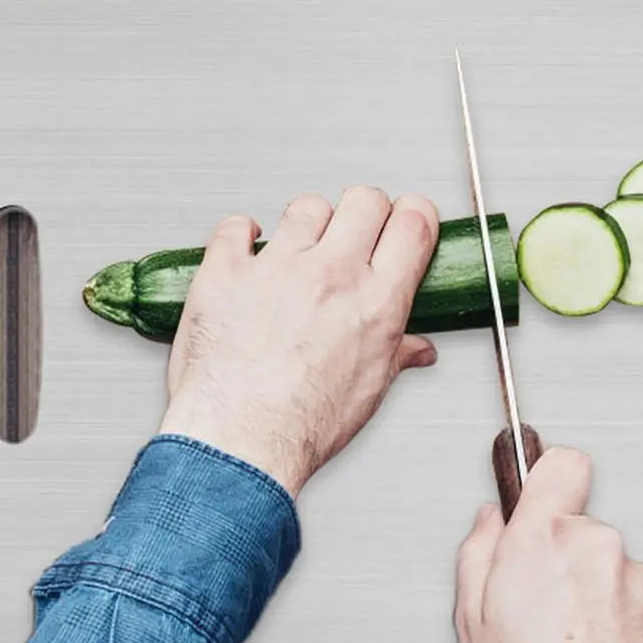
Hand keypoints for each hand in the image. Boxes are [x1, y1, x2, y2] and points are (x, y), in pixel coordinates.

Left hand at [159, 187, 439, 497]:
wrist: (239, 442)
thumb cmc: (302, 425)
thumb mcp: (369, 390)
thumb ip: (397, 355)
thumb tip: (416, 349)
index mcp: (376, 301)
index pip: (414, 223)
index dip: (414, 214)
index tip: (406, 220)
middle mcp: (331, 274)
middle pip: (365, 200)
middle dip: (365, 211)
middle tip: (355, 232)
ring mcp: (278, 267)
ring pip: (307, 205)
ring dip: (308, 222)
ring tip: (300, 249)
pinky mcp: (227, 271)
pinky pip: (237, 227)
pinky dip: (243, 234)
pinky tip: (248, 250)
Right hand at [454, 447, 642, 642]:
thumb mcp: (471, 618)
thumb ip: (478, 550)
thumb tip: (488, 522)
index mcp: (544, 538)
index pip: (563, 464)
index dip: (551, 476)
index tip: (545, 490)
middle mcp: (597, 548)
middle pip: (583, 526)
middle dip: (565, 553)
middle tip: (545, 599)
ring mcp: (638, 581)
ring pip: (613, 566)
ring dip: (598, 589)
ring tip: (575, 637)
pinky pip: (641, 599)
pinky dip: (625, 619)